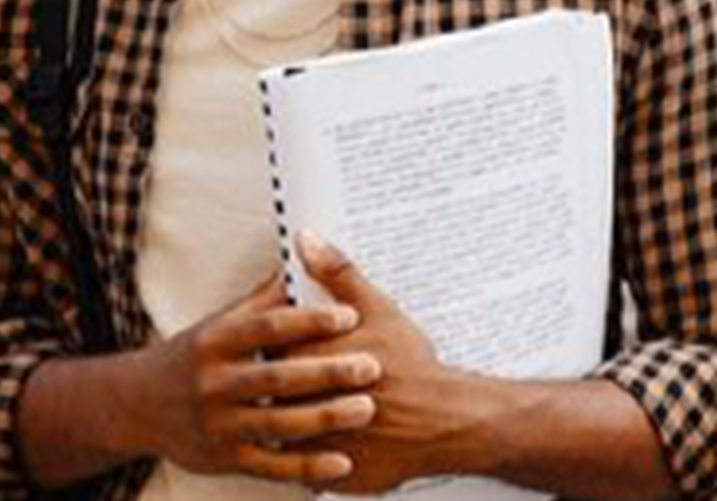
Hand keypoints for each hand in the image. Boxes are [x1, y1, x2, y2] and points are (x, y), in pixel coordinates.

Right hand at [140, 271, 384, 485]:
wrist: (137, 405)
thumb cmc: (192, 356)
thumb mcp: (218, 323)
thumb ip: (262, 300)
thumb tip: (302, 258)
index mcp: (215, 341)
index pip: (267, 327)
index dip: (309, 321)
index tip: (350, 316)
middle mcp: (213, 382)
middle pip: (276, 377)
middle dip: (326, 371)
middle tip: (371, 366)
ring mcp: (218, 424)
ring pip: (278, 423)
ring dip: (325, 418)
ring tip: (366, 408)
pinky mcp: (223, 460)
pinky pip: (272, 466)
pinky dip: (308, 467)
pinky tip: (342, 463)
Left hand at [291, 232, 478, 494]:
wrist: (446, 420)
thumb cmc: (411, 363)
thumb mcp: (377, 309)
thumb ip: (336, 273)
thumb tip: (306, 239)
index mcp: (308, 357)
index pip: (270, 347)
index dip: (281, 343)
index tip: (295, 343)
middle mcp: (304, 402)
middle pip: (271, 389)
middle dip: (282, 381)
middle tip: (305, 375)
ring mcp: (313, 445)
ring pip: (282, 430)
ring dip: (289, 418)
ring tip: (310, 405)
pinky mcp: (327, 477)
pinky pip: (303, 468)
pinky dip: (309, 453)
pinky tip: (323, 437)